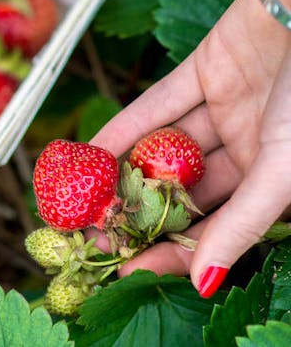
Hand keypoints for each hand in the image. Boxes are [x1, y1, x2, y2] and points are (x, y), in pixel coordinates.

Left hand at [91, 0, 290, 297]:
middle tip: (93, 238)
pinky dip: (125, 127)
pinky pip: (158, 104)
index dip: (173, 251)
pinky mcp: (205, 69)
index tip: (126, 270)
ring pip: (166, 148)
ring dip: (125, 171)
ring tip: (80, 199)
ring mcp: (227, 107)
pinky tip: (90, 152)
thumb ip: (241, 223)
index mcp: (277, 178)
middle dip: (140, 213)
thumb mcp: (282, 170)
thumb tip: (202, 282)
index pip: (217, 225)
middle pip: (185, 190)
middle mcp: (251, 146)